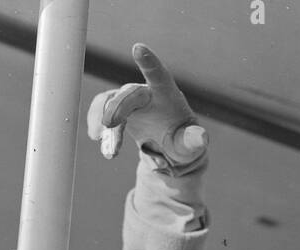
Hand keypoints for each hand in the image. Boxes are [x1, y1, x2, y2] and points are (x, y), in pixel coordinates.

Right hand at [86, 43, 206, 169]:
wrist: (169, 145)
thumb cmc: (183, 140)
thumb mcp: (190, 144)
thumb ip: (193, 140)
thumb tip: (202, 138)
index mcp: (166, 94)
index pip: (158, 74)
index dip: (149, 61)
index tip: (138, 48)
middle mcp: (146, 92)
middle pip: (129, 93)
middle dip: (118, 106)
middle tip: (108, 124)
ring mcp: (130, 99)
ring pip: (111, 102)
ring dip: (105, 123)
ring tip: (109, 151)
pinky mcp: (117, 109)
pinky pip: (102, 109)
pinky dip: (97, 124)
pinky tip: (97, 138)